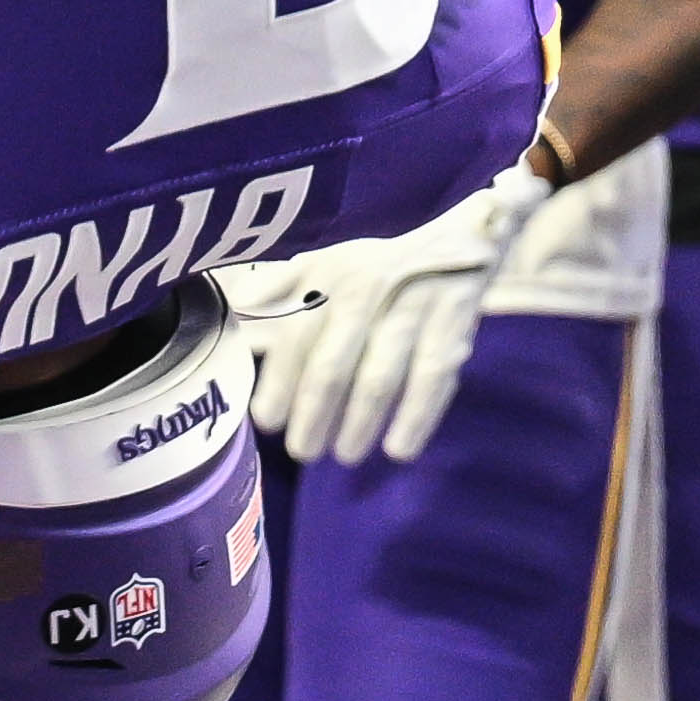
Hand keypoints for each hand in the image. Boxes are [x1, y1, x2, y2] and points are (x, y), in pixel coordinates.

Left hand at [247, 160, 555, 465]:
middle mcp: (368, 291)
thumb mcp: (326, 263)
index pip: (295, 337)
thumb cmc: (377, 269)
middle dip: (314, 415)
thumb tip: (240, 311)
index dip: (279, 383)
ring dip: (360, 423)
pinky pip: (432, 381)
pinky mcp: (453, 329)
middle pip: (334, 365)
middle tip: (304, 451)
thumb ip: (280, 288)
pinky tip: (400, 449)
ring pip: (380, 378)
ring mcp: (413, 310)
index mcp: (330, 276)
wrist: (459, 244)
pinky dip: (416, 418)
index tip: (268, 422)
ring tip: (346, 455)